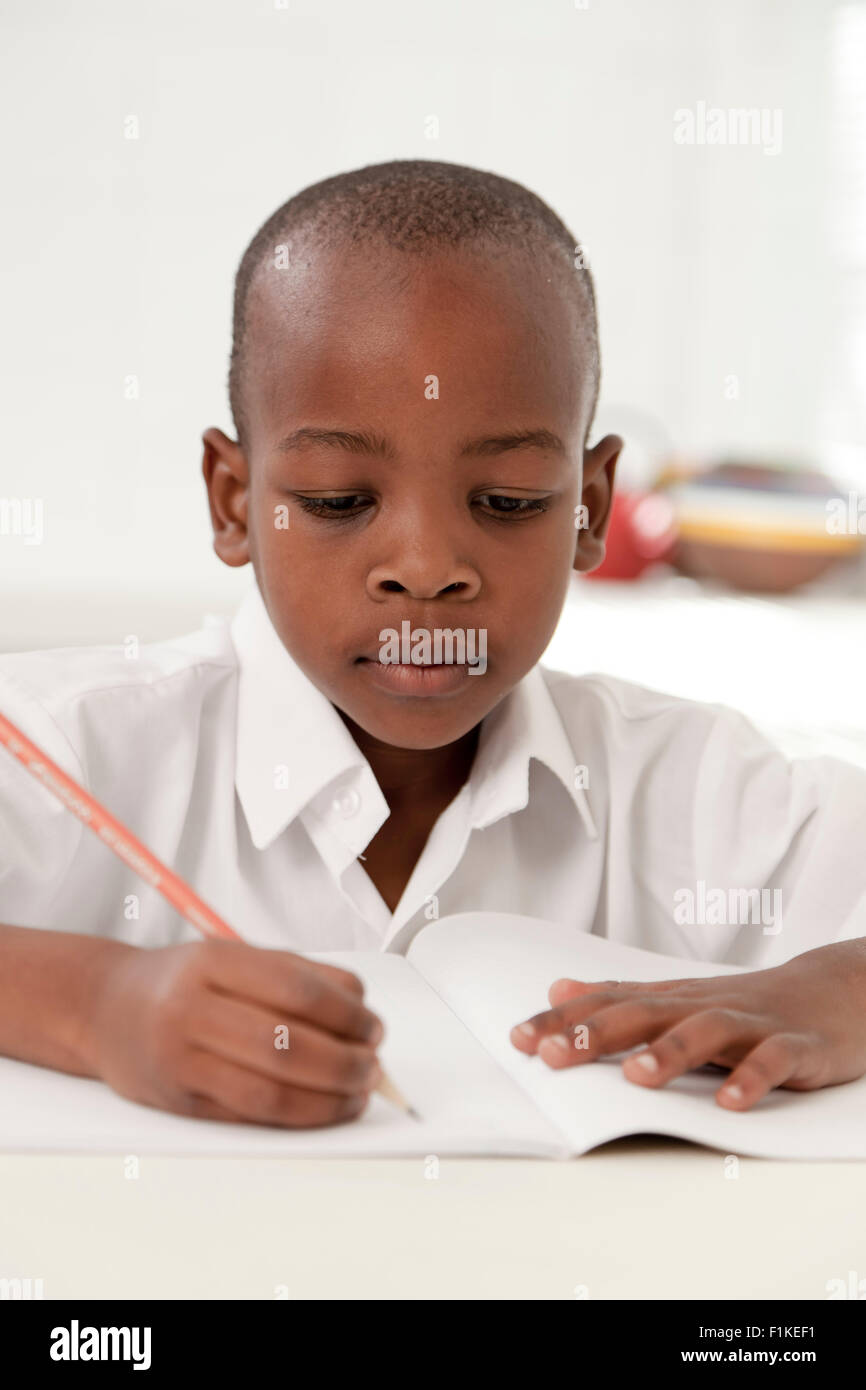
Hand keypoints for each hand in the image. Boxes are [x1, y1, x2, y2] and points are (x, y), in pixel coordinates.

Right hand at [88, 940, 383, 1127]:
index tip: (373, 1028)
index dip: (348, 1015)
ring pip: (271, 1092)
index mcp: (214, 961)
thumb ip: (298, 974)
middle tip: (374, 1066)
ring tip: (357, 1093)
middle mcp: (191, 1009)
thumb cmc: (183, 981)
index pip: (298, 991)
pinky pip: (248, 1118)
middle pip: (289, 1046)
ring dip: (328, 1099)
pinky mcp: (178, 1102)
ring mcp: (180, 1059)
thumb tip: (362, 1010)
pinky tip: (322, 1110)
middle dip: (346, 1062)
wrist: (104, 1007)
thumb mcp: (235, 955)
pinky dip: (297, 1118)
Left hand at [509, 940, 865, 1110]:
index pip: (609, 1004)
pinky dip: (752, 1078)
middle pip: (645, 1013)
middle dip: (595, 1032)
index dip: (563, 1021)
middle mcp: (705, 1006)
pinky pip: (773, 1061)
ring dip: (670, 1052)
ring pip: (706, 1030)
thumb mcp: (680, 998)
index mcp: (674, 1000)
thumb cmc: (747, 1003)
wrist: (836, 990)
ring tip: (636, 1076)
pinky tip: (729, 1102)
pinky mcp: (795, 1047)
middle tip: (552, 1054)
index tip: (517, 1039)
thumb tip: (559, 990)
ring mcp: (751, 1023)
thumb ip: (621, 996)